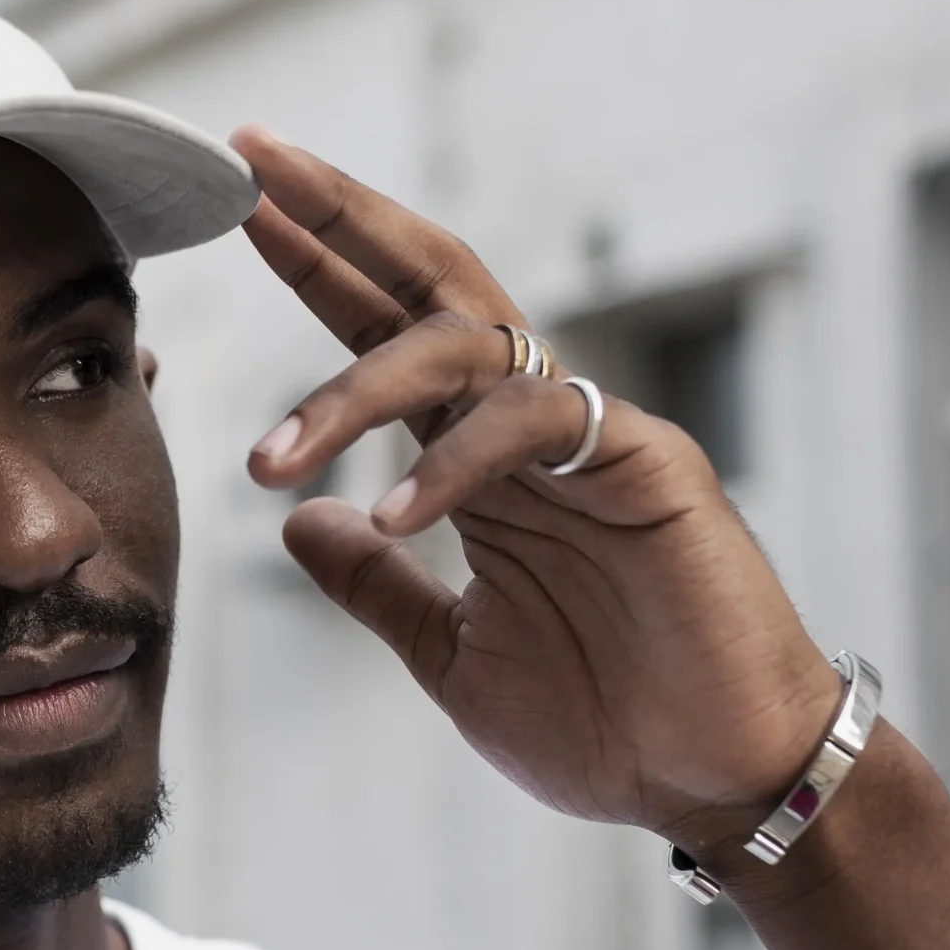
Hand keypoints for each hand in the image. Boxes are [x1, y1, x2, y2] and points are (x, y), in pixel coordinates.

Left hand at [230, 126, 838, 857]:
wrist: (710, 784)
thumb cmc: (604, 722)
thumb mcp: (451, 653)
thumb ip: (376, 586)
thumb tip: (295, 524)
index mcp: (481, 461)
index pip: (388, 332)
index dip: (318, 267)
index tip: (238, 206)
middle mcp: (531, 427)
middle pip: (431, 282)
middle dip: (342, 217)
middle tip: (252, 165)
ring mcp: (592, 438)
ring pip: (466, 346)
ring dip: (354, 388)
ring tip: (269, 462)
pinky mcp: (651, 468)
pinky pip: (538, 426)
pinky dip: (455, 461)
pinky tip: (395, 512)